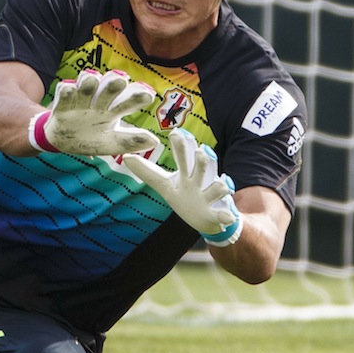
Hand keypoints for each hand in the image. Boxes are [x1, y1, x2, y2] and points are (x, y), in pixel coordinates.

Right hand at [28, 69, 158, 155]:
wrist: (62, 142)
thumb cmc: (90, 139)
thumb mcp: (111, 144)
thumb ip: (130, 141)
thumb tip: (154, 141)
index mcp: (113, 109)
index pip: (128, 100)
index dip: (137, 96)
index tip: (148, 96)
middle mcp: (99, 101)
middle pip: (108, 88)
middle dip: (114, 83)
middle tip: (121, 80)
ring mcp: (80, 100)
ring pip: (87, 85)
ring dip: (90, 81)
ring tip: (93, 79)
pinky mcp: (62, 104)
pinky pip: (64, 92)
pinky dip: (67, 91)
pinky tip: (70, 89)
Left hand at [121, 127, 242, 245]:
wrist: (209, 219)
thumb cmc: (185, 196)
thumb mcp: (165, 185)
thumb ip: (147, 172)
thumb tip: (125, 157)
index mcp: (187, 175)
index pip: (183, 158)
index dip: (181, 146)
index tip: (176, 132)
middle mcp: (200, 183)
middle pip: (201, 169)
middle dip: (202, 160)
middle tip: (201, 151)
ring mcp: (210, 198)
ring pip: (217, 189)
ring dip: (219, 186)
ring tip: (221, 184)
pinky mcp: (218, 214)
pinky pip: (224, 215)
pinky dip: (227, 216)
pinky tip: (228, 217)